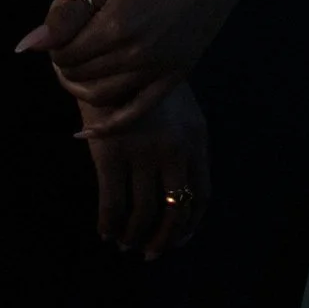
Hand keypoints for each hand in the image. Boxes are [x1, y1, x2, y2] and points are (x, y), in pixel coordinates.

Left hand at [16, 0, 280, 131]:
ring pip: (102, 96)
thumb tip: (27, 46)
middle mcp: (135, 56)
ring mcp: (157, 70)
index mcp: (115, 26)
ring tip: (76, 71)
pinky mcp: (176, 75)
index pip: (64, 53)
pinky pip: (137, 112)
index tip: (58, 30)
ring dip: (79, 88)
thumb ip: (69, 11)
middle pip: (80, 76)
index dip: (53, 45)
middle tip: (65, 48)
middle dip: (64, 65)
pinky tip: (88, 129)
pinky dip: (109, 125)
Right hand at [80, 75, 210, 259]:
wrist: (109, 55)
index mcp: (196, 137)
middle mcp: (175, 149)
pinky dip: (109, 224)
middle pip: (175, 211)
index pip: (203, 194)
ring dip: (134, 236)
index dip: (190, 224)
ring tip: (125, 242)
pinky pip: (112, 205)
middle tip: (149, 252)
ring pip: (143, 214)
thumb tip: (179, 192)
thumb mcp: (179, 106)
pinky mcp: (109, 154)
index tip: (178, 238)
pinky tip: (105, 229)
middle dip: (162, 240)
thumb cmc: (143, 80)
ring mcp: (142, 153)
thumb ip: (184, 142)